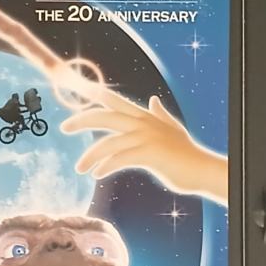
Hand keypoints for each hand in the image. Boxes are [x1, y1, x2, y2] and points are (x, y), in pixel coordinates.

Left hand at [61, 95, 227, 205]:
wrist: (201, 169)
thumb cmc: (186, 153)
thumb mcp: (173, 129)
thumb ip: (161, 114)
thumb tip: (154, 100)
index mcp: (145, 116)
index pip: (115, 101)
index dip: (94, 95)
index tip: (75, 90)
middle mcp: (143, 123)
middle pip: (104, 116)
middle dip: (81, 120)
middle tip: (64, 127)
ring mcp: (146, 138)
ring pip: (108, 143)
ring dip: (90, 156)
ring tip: (80, 168)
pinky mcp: (150, 154)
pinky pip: (119, 159)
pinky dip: (106, 166)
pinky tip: (97, 174)